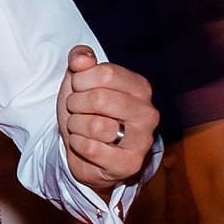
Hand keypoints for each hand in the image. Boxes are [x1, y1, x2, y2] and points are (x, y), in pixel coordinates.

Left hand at [57, 44, 158, 188]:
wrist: (87, 153)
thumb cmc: (87, 113)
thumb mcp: (80, 81)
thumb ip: (81, 60)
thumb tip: (81, 58)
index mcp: (140, 87)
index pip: (107, 72)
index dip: (81, 79)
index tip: (78, 88)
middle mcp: (148, 113)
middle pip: (100, 99)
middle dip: (76, 104)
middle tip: (76, 110)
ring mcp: (142, 140)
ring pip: (96, 126)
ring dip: (76, 126)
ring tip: (79, 127)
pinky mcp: (130, 164)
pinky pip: (92, 149)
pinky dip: (78, 145)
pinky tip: (83, 144)